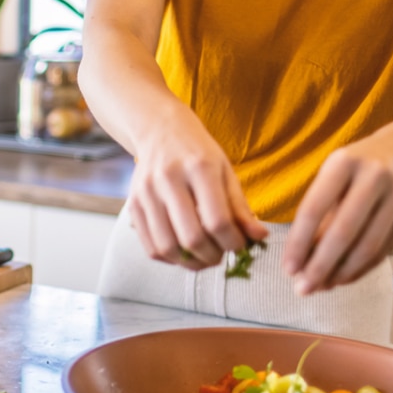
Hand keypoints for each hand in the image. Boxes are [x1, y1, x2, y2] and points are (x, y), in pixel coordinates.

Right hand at [127, 104, 266, 268]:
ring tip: (204, 258)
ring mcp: (147, 193)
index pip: (218, 220)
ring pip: (168, 246)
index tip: (240, 246)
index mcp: (199, 167)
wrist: (160, 130)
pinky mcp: (133, 205)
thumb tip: (258, 237)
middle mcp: (169, 179)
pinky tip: (184, 254)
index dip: (233, 242)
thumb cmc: (197, 151)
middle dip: (213, 256)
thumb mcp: (225, 170)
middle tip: (222, 255)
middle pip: (192, 237)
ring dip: (191, 263)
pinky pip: (150, 246)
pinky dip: (170, 259)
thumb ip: (240, 206)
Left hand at [283, 131, 392, 294]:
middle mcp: (374, 175)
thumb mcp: (335, 175)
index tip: (288, 269)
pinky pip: (385, 250)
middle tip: (303, 289)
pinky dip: (362, 268)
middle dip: (320, 266)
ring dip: (342, 273)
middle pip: (343, 232)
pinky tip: (346, 276)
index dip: (299, 243)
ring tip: (324, 286)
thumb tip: (302, 261)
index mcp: (344, 161)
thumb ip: (319, 213)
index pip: (314, 208)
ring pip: (367, 246)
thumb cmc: (359, 167)